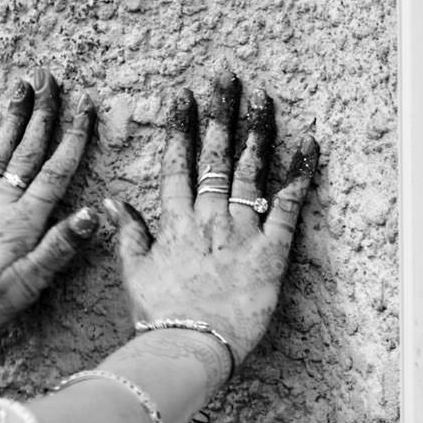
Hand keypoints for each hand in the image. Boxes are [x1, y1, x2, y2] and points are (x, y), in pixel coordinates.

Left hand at [0, 70, 101, 346]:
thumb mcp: (28, 286)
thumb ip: (60, 246)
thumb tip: (94, 212)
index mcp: (21, 222)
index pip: (54, 172)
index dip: (73, 137)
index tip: (86, 105)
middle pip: (25, 151)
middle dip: (41, 113)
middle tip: (49, 77)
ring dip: (11, 118)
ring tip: (20, 86)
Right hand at [103, 73, 317, 366]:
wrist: (191, 346)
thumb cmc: (161, 317)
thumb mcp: (135, 273)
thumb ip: (128, 233)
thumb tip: (113, 200)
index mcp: (175, 222)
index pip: (178, 163)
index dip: (183, 126)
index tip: (185, 95)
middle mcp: (208, 217)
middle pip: (215, 155)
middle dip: (221, 112)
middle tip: (227, 75)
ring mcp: (240, 230)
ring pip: (250, 169)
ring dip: (258, 130)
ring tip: (263, 96)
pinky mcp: (271, 249)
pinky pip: (287, 204)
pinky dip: (299, 172)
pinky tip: (310, 143)